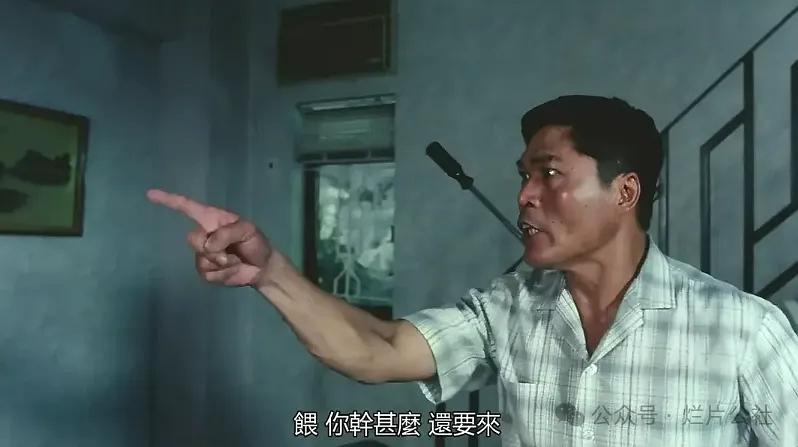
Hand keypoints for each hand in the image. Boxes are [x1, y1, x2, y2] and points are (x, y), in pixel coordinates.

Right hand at [147, 189, 280, 286]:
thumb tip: (209, 245)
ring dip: (221, 262)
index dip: (168, 200)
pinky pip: (206, 273)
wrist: (263, 267)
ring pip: (200, 258)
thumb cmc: (255, 243)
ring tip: (235, 260)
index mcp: (212, 219)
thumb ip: (227, 233)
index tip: (150, 194)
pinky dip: (223, 273)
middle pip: (193, 239)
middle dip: (213, 248)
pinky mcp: (206, 271)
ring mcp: (203, 253)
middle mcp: (204, 234)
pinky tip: (232, 269)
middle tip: (231, 252)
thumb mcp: (247, 231)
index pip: (187, 207)